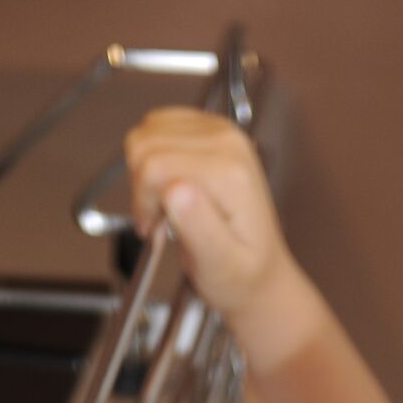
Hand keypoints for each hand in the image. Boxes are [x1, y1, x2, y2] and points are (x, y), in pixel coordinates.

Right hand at [122, 106, 312, 366]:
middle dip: (141, 187)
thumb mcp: (219, 266)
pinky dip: (153, 159)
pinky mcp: (209, 130)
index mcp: (229, 173)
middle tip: (158, 221)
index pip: (153, 164)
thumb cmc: (240, 274)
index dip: (142, 201)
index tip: (154, 231)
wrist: (261, 272)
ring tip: (164, 208)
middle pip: (146, 143)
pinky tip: (168, 189)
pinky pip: (158, 127)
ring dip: (145, 173)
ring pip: (147, 132)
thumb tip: (175, 191)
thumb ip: (198, 228)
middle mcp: (226, 142)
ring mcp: (219, 131)